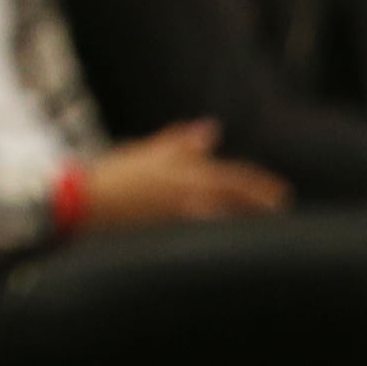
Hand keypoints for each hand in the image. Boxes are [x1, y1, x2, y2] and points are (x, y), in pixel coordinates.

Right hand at [74, 120, 288, 230]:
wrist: (84, 199)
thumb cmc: (115, 175)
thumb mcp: (148, 153)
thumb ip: (180, 142)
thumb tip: (211, 127)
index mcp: (182, 169)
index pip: (232, 175)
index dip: (259, 183)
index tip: (280, 192)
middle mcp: (185, 188)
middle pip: (234, 194)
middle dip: (262, 200)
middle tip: (283, 207)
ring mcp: (178, 210)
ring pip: (225, 213)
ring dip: (246, 217)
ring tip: (266, 225)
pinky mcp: (169, 229)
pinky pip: (204, 230)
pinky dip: (222, 231)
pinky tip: (234, 238)